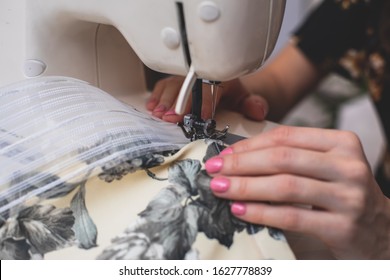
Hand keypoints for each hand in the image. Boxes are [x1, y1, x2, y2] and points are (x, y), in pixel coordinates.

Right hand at [146, 76, 267, 122]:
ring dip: (164, 100)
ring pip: (173, 85)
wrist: (226, 83)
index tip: (200, 116)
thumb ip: (253, 105)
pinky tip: (152, 106)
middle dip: (178, 103)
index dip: (205, 103)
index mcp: (221, 76)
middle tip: (171, 117)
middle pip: (187, 87)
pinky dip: (156, 95)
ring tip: (159, 114)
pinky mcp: (174, 80)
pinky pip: (163, 84)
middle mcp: (200, 75)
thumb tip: (257, 110)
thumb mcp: (246, 99)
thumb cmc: (232, 94)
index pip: (212, 88)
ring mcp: (185, 77)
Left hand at [205, 125, 389, 258]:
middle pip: (282, 159)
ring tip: (220, 188)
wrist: (382, 230)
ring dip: (245, 187)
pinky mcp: (343, 226)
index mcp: (342, 142)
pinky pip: (292, 216)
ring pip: (285, 186)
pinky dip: (261, 212)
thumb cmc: (342, 192)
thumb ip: (292, 157)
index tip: (224, 153)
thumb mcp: (325, 166)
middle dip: (241, 164)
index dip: (250, 144)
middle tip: (214, 169)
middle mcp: (348, 165)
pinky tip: (240, 209)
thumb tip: (239, 156)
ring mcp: (349, 196)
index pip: (286, 137)